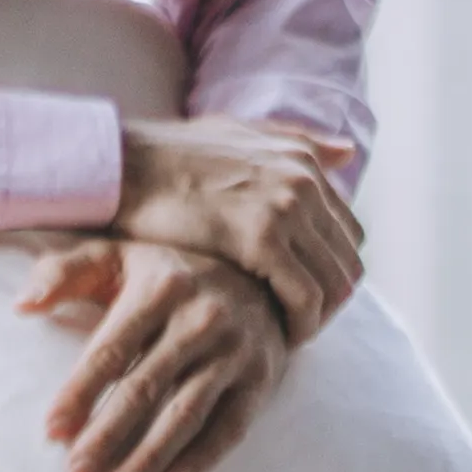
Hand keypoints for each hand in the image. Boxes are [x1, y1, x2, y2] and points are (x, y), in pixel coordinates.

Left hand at [18, 240, 294, 471]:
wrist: (259, 276)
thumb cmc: (168, 276)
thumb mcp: (117, 258)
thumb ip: (65, 272)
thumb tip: (21, 305)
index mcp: (161, 287)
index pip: (113, 348)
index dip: (81, 391)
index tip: (53, 431)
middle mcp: (202, 317)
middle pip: (147, 386)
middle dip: (108, 434)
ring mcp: (235, 349)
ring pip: (187, 411)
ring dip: (150, 456)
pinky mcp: (261, 378)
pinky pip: (231, 426)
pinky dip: (202, 457)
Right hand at [109, 116, 363, 333]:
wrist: (122, 164)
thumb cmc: (169, 156)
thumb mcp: (240, 133)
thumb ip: (295, 143)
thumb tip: (347, 153)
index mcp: (302, 160)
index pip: (348, 233)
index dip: (332, 271)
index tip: (307, 296)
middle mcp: (303, 182)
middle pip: (347, 262)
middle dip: (330, 301)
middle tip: (300, 325)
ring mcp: (285, 208)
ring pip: (334, 284)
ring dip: (318, 318)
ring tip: (290, 336)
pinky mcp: (261, 238)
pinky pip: (305, 297)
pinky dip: (300, 324)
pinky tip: (278, 338)